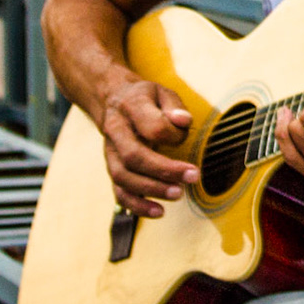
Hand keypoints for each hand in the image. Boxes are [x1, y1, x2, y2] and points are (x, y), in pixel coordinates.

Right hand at [96, 71, 196, 217]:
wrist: (115, 101)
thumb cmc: (146, 99)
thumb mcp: (162, 92)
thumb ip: (175, 106)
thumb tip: (183, 120)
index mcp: (131, 107)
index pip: (152, 126)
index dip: (173, 134)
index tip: (186, 136)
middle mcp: (116, 131)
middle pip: (134, 156)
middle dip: (164, 170)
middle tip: (192, 176)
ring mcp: (111, 152)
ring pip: (123, 177)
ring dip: (151, 189)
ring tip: (178, 194)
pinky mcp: (113, 169)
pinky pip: (119, 192)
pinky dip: (137, 205)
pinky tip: (159, 211)